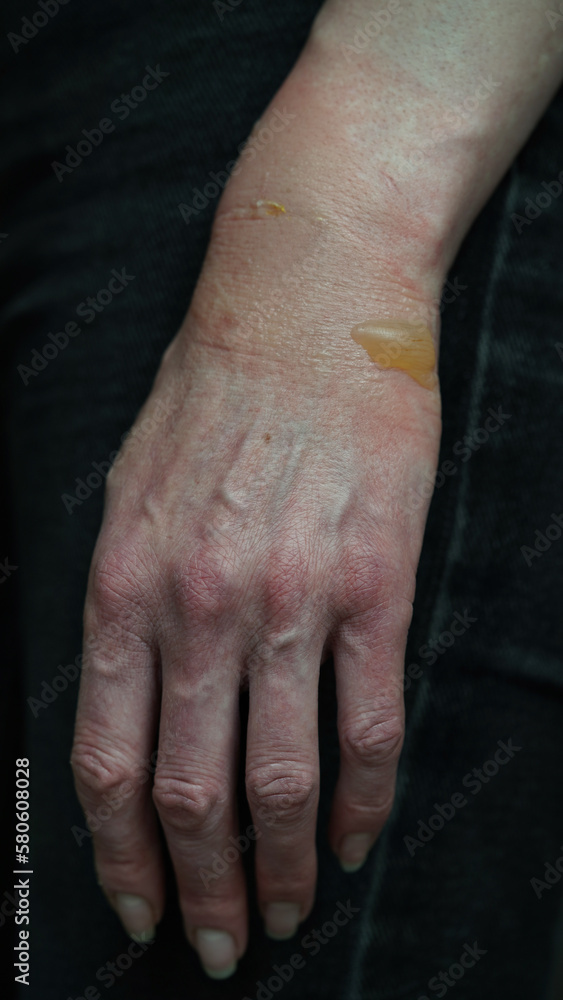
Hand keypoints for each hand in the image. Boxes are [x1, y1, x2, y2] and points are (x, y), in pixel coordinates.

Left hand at [70, 186, 441, 977]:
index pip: (106, 761)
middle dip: (201, 890)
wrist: (304, 305)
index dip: (121, 856)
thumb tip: (130, 708)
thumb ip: (122, 606)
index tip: (138, 907)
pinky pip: (368, 725)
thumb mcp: (124, 492)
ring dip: (279, 867)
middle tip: (218, 943)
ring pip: (281, 776)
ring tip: (284, 912)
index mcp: (124, 585)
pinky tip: (351, 837)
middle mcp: (199, 605)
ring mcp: (291, 598)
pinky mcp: (374, 585)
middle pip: (192, 792)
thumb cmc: (210, 397)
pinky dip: (360, 800)